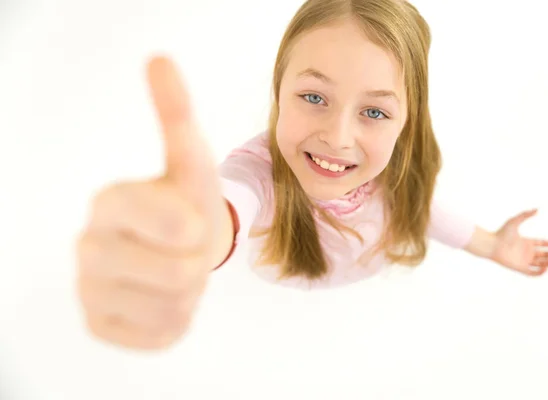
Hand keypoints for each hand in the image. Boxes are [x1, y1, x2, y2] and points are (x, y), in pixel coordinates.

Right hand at [76, 56, 232, 349]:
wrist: (175, 250)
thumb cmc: (185, 204)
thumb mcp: (191, 163)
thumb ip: (176, 115)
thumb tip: (160, 58)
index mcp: (110, 202)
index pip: (172, 224)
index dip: (193, 226)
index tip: (190, 221)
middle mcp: (89, 246)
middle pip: (179, 273)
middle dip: (199, 262)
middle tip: (184, 249)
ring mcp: (88, 289)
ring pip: (174, 308)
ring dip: (190, 291)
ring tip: (174, 271)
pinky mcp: (99, 325)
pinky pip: (162, 335)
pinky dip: (176, 320)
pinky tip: (160, 298)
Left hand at [490, 208, 547, 275]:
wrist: (491, 244)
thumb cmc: (501, 233)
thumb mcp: (514, 221)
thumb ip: (525, 215)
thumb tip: (537, 209)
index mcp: (526, 242)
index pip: (543, 244)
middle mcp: (526, 252)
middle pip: (545, 254)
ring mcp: (523, 260)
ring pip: (541, 263)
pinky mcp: (519, 268)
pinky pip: (532, 272)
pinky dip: (540, 272)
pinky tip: (547, 268)